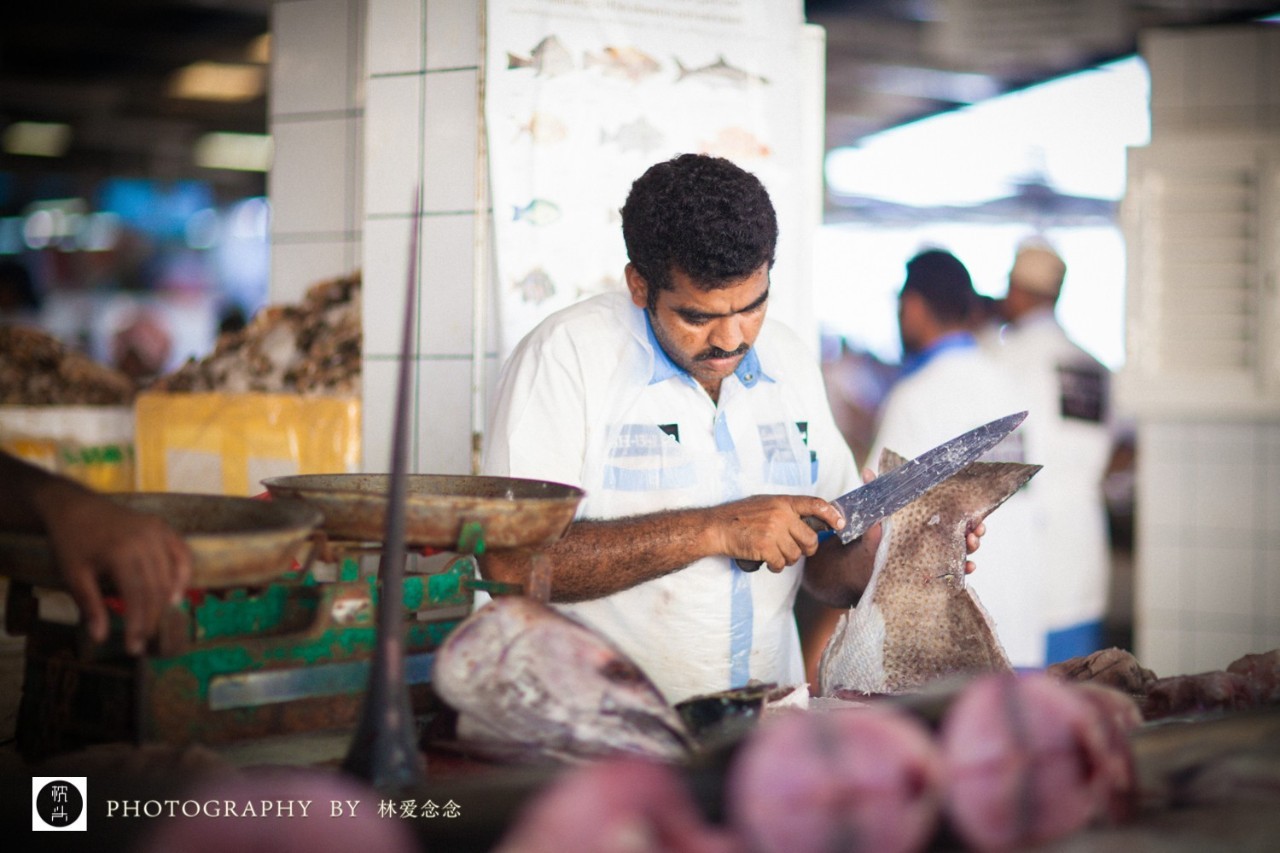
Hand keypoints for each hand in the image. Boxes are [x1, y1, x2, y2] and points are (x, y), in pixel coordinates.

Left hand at [45, 492, 191, 653]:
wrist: (76, 507)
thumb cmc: (72, 542)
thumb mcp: (74, 575)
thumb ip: (90, 605)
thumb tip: (101, 638)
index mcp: (120, 552)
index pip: (137, 596)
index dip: (138, 624)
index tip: (133, 647)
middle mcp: (145, 540)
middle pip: (156, 588)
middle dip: (151, 617)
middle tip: (143, 640)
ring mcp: (157, 531)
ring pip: (170, 575)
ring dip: (166, 602)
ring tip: (155, 622)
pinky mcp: (163, 527)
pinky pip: (182, 554)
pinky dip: (183, 575)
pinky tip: (176, 595)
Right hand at [711, 494, 845, 571]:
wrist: (716, 527)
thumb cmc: (739, 516)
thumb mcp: (765, 504)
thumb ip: (786, 511)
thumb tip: (808, 524)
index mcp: (783, 502)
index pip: (816, 504)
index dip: (832, 515)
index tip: (841, 523)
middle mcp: (781, 515)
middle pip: (810, 539)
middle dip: (805, 549)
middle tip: (795, 550)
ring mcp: (773, 531)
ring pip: (795, 555)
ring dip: (785, 559)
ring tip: (773, 553)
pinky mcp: (765, 547)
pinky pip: (780, 563)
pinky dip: (774, 566)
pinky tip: (766, 560)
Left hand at [858, 466, 983, 571]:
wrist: (867, 561)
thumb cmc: (876, 534)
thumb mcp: (878, 514)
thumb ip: (875, 495)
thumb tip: (866, 472)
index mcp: (929, 521)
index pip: (954, 515)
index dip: (969, 514)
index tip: (976, 515)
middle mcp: (937, 537)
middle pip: (964, 533)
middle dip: (975, 532)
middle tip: (975, 531)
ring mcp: (936, 555)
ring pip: (962, 551)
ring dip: (971, 547)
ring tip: (971, 544)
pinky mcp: (932, 571)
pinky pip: (952, 571)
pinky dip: (964, 569)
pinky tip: (968, 567)